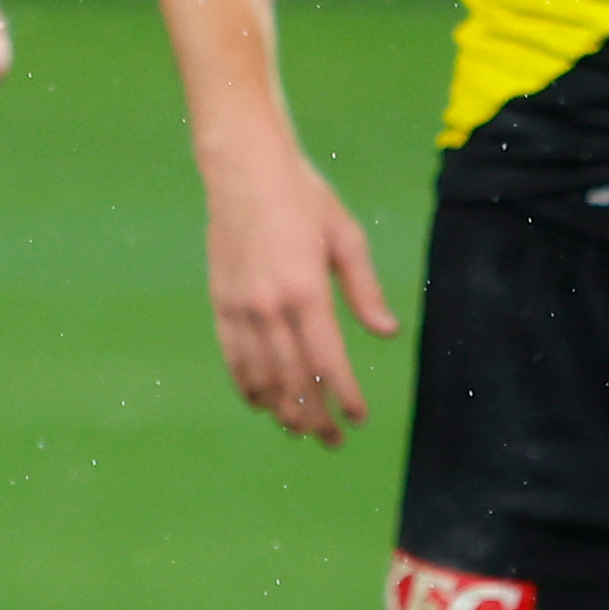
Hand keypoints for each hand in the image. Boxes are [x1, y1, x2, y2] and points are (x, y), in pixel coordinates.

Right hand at [201, 134, 400, 447]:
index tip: (358, 419)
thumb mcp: (346, 236)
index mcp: (306, 290)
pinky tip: (262, 403)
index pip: (328, 361)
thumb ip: (365, 290)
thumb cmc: (303, 197)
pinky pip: (233, 357)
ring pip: (261, 375)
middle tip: (333, 440)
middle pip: (294, 379)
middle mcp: (270, 306)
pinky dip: (248, 385)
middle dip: (315, 416)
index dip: (344, 396)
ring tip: (300, 431)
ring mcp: (240, 306)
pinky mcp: (221, 301)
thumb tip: (387, 332)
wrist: (244, 169)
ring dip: (282, 409)